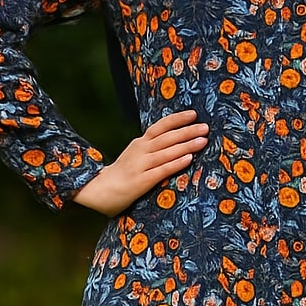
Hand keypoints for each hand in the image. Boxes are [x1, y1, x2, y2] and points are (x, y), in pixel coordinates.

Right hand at [72, 108, 208, 216]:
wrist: (100, 191)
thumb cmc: (122, 174)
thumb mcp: (135, 154)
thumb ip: (151, 147)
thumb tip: (175, 140)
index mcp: (140, 143)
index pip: (160, 126)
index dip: (177, 119)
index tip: (194, 114)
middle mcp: (141, 150)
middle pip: (167, 137)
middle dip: (188, 131)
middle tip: (205, 127)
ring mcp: (141, 165)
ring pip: (167, 152)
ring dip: (186, 145)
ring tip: (203, 141)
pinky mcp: (142, 181)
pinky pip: (162, 170)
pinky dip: (175, 163)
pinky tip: (188, 159)